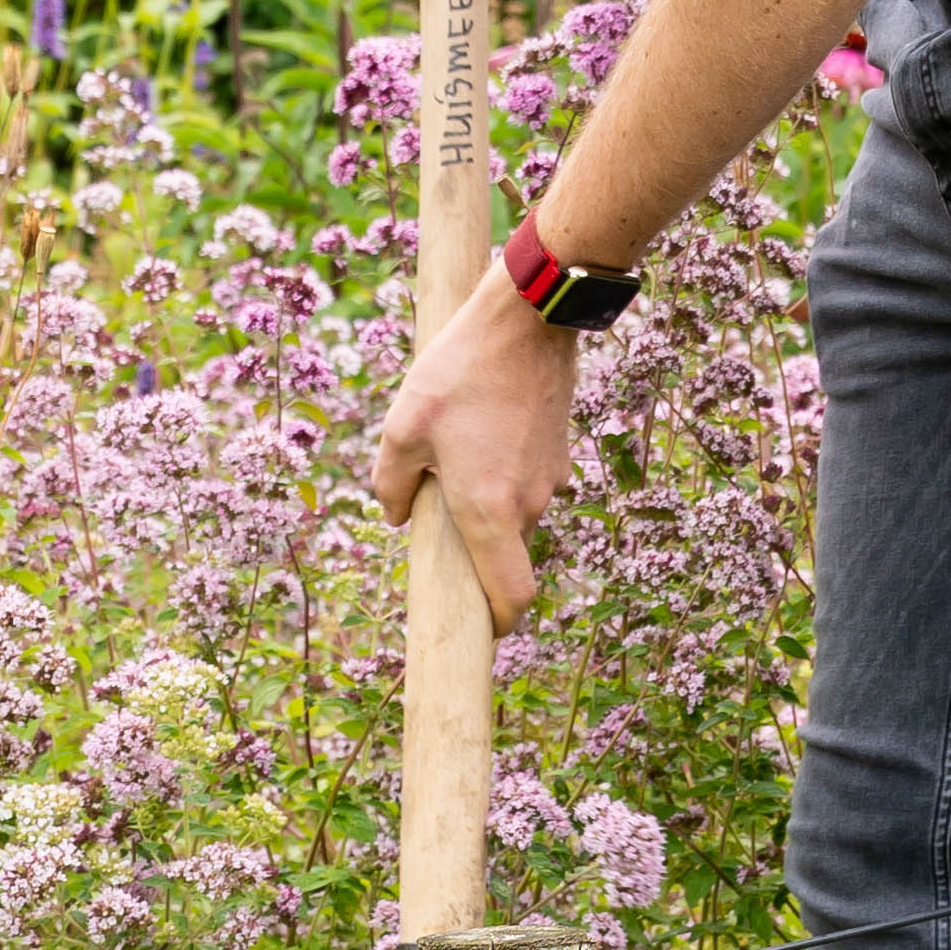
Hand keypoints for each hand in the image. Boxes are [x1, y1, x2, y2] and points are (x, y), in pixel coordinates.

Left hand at [371, 267, 578, 635]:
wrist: (528, 319)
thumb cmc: (459, 372)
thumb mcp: (403, 427)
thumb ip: (391, 484)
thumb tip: (398, 517)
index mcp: (490, 511)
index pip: (511, 597)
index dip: (498, 624)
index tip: (480, 630)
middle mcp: (530, 505)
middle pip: (505, 553)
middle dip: (474, 545)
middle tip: (435, 503)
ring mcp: (551, 479)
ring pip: (515, 514)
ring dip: (486, 502)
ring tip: (455, 449)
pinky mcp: (559, 452)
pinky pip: (526, 482)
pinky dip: (503, 474)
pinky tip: (480, 426)